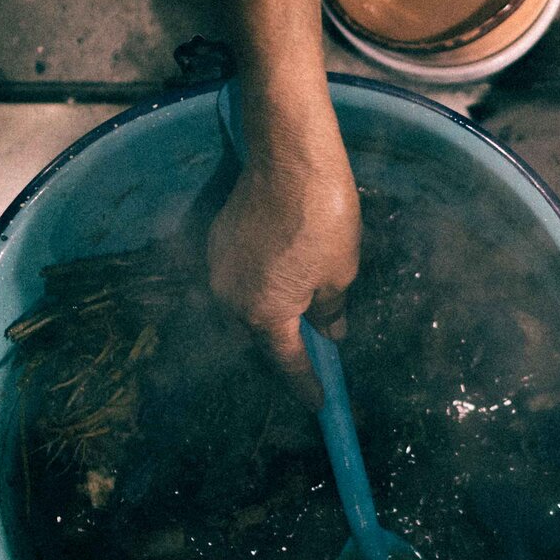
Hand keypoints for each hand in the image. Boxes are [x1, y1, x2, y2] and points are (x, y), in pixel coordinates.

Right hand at [206, 86, 358, 400]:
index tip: (319, 403)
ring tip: (298, 319)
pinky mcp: (218, 241)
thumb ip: (331, 311)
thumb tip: (331, 333)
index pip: (286, 362)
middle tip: (311, 360)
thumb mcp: (341, 272)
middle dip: (283, 350)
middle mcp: (231, 298)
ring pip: (245, 307)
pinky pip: (239, 279)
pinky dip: (259, 287)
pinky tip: (281, 280)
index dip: (305, 384)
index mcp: (263, 314)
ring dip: (269, 316)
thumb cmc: (322, 215)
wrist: (288, 155)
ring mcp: (219, 268)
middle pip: (258, 337)